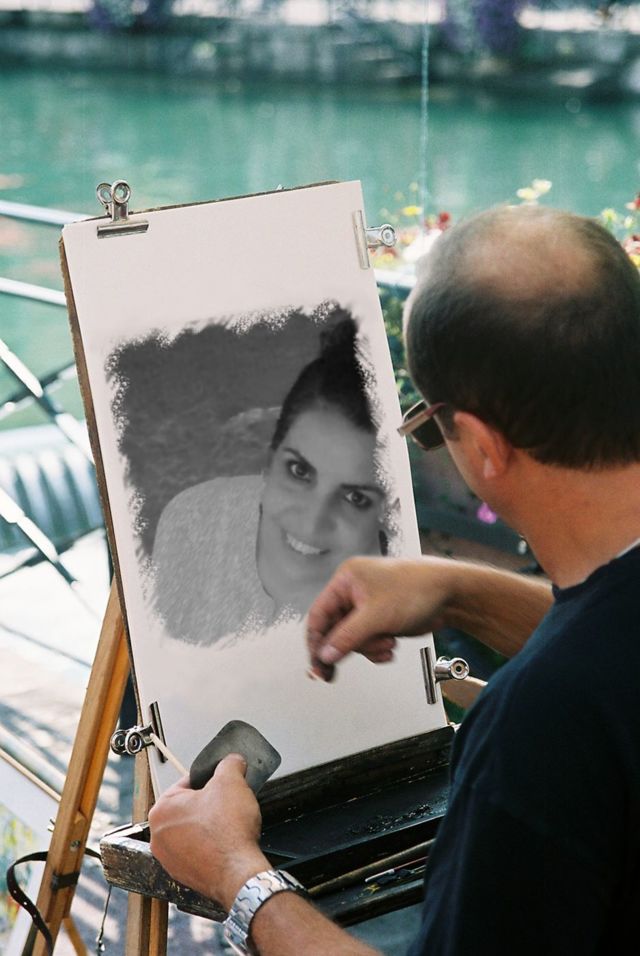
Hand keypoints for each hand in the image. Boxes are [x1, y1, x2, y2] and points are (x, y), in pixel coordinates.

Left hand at [148, 754, 269, 909]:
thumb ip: (229, 764)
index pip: (186, 783)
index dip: (209, 781)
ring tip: (227, 825)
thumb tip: (232, 761)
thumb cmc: (228, 833)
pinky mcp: (183, 875)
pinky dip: (210, 847)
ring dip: (208, 826)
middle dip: (208, 804)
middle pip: (188, 808)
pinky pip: (196, 851)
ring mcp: (169, 859)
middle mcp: (159, 836)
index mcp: (161, 809)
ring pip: (191, 831)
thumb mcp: (232, 781)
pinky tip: (225, 844)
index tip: (222, 785)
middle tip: (227, 805)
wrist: (238, 873)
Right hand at [306, 556, 453, 680]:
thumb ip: (347, 637)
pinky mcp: (380, 619)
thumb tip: (325, 655)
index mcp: (346, 580)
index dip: (316, 641)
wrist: (450, 595)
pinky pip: (368, 641)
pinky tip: (390, 647)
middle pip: (335, 630)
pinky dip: (377, 648)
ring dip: (369, 647)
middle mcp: (353, 592)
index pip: (319, 614)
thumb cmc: (416, 589)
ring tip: (387, 644)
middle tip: (333, 673)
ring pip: (353, 639)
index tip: (317, 664)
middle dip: (349, 646)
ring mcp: (367, 606)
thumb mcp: (376, 616)